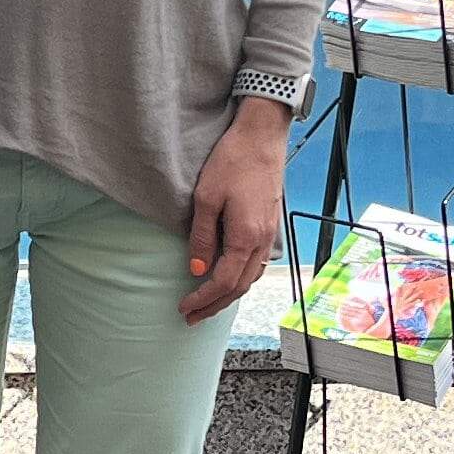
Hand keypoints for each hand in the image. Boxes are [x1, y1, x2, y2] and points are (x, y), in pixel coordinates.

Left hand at [182, 97, 291, 324]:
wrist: (262, 136)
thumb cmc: (232, 161)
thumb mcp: (206, 198)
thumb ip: (202, 237)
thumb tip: (197, 269)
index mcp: (246, 237)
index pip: (222, 281)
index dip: (202, 299)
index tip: (184, 307)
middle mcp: (262, 241)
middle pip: (239, 287)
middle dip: (214, 305)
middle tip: (192, 317)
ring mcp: (269, 233)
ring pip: (251, 277)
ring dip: (229, 294)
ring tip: (208, 303)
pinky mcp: (269, 224)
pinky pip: (258, 263)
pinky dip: (242, 278)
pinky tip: (230, 276)